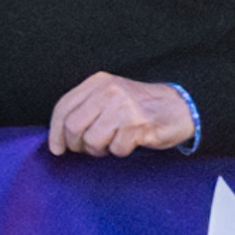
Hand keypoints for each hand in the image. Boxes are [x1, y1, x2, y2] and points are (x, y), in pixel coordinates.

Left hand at [39, 71, 203, 161]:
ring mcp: (124, 108)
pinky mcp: (138, 125)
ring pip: (92, 140)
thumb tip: (58, 136)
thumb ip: (86, 109)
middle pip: (73, 127)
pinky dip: (120, 151)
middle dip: (76, 144)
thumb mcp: (110, 96)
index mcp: (98, 82)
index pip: (63, 107)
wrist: (180, 107)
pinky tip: (129, 142)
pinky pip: (116, 148)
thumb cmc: (139, 106)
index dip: (55, 132)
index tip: (56, 148)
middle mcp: (109, 91)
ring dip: (99, 150)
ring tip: (111, 143)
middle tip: (87, 149)